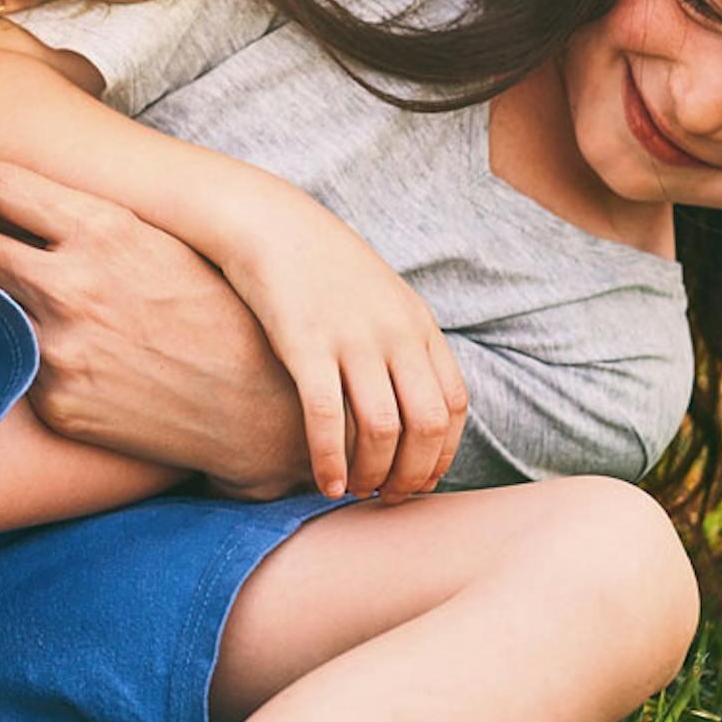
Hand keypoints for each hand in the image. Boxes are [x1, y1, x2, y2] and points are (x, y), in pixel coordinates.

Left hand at [0, 164, 311, 500]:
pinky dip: (26, 359)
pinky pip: (14, 367)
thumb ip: (87, 218)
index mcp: (101, 230)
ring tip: (21, 305)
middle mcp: (71, 286)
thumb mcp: (161, 241)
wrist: (257, 406)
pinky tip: (66, 359)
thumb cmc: (214, 311)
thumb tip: (18, 197)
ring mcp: (59, 350)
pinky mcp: (56, 404)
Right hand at [222, 240, 470, 501]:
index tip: (419, 480)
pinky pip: (326, 417)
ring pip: (381, 429)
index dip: (441, 454)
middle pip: (424, 426)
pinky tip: (325, 483)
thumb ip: (404, 344)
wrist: (270, 223)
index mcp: (418, 326)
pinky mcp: (305, 344)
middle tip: (388, 498)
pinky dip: (330, 460)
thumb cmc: (322, 266)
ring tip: (356, 493)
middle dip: (411, 475)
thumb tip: (411, 402)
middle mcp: (394, 334)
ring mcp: (352, 338)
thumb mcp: (382, 298)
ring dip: (372, 474)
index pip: (452, 406)